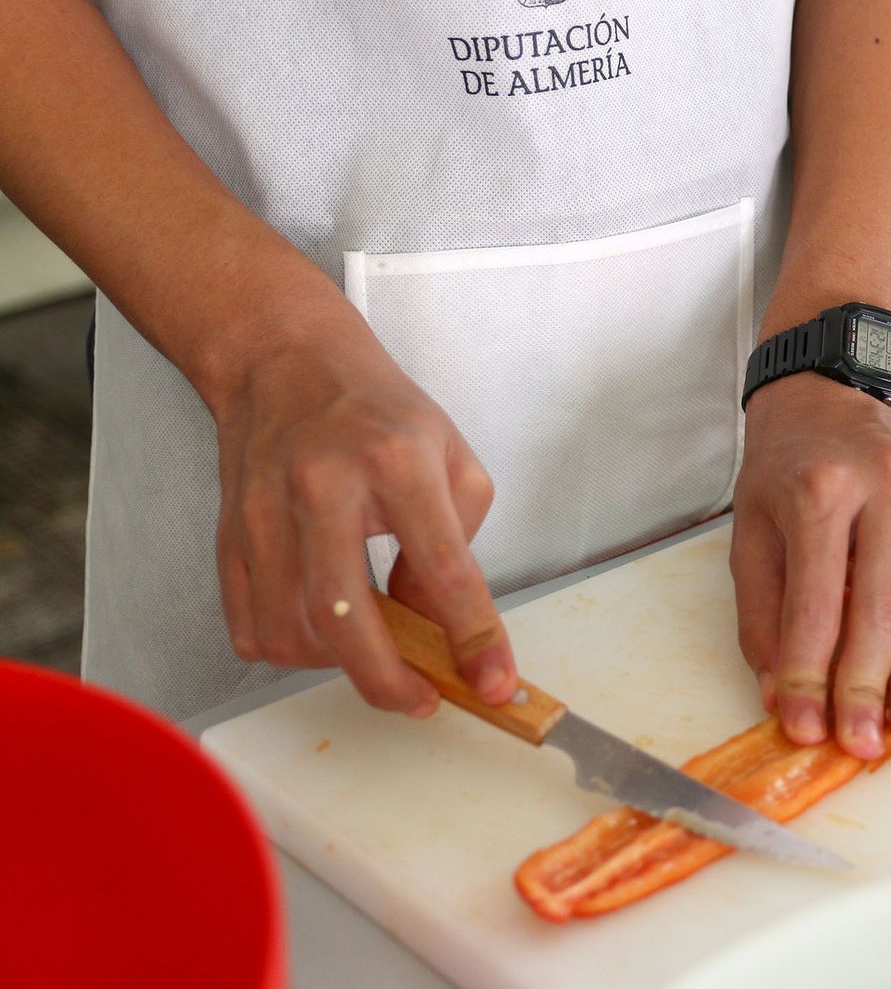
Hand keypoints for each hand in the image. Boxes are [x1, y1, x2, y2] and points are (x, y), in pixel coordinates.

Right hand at [212, 330, 517, 715]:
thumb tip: (434, 625)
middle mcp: (322, 486)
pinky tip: (323, 633)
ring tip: (373, 650)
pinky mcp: (227, 535)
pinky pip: (249, 626)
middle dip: (389, 679)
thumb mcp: (452, 459)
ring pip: (290, 631)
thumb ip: (457, 546)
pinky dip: (289, 650)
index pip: (442, 567)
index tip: (492, 683)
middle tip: (420, 699)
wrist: (286, 362)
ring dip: (339, 666)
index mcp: (395, 461)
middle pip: (345, 615)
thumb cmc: (379, 411)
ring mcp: (263, 513)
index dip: (472, 637)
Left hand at [730, 373, 890, 759]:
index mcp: (818, 490)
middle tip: (864, 743)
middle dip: (871, 686)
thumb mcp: (751, 527)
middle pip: (884, 607)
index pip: (818, 603)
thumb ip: (763, 612)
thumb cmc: (786, 458)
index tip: (806, 727)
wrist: (834, 382)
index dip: (812, 674)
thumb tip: (781, 691)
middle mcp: (883, 484)